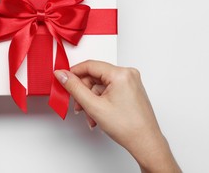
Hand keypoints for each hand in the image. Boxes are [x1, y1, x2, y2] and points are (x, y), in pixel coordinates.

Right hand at [54, 60, 180, 172]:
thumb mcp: (94, 106)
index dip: (73, 73)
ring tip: (90, 116)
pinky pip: (109, 90)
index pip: (90, 65)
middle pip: (95, 76)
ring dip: (91, 100)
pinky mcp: (131, 90)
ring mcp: (130, 82)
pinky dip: (100, 101)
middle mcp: (128, 74)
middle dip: (84, 92)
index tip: (63, 79)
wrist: (145, 142)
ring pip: (101, 85)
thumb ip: (74, 88)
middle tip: (78, 106)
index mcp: (121, 74)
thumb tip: (62, 75)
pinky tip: (98, 115)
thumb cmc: (127, 127)